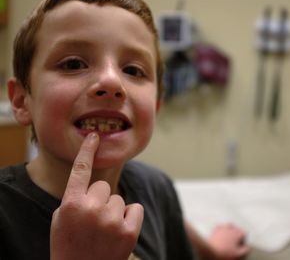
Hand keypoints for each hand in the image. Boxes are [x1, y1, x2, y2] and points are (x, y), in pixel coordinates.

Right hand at [50, 133, 143, 259]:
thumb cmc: (69, 247)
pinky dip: (130, 218)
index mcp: (70, 205)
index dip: (87, 151)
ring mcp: (111, 220)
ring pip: (119, 199)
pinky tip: (119, 233)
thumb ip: (74, 200)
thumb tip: (93, 185)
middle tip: (93, 221)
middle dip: (99, 200)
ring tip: (104, 231)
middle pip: (103, 187)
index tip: (94, 136)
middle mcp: (91, 209)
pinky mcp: (129, 231)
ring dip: (114, 211)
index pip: (80, 170)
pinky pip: (135, 208)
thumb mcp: (60, 222)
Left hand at [207, 224, 249, 259]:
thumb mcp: (238, 254)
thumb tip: (248, 246)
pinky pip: (219, 227)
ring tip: (229, 237)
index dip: (243, 240)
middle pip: (236, 228)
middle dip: (237, 234)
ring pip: (228, 225)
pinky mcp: (214, 230)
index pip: (244, 233)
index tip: (241, 245)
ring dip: (229, 230)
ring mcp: (221, 228)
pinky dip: (221, 230)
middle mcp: (230, 228)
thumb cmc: (224, 253)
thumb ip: (246, 249)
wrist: (210, 251)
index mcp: (237, 233)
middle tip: (235, 242)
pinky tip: (220, 235)